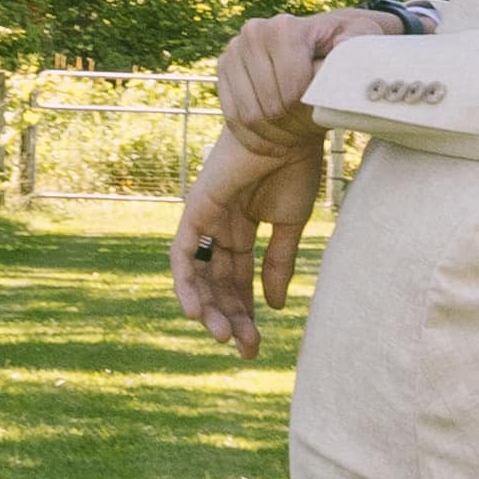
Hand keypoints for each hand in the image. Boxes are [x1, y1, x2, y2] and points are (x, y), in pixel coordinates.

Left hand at [174, 127, 329, 352]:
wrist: (290, 130)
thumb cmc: (296, 166)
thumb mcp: (291, 225)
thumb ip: (279, 264)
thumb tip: (273, 305)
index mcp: (245, 229)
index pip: (240, 281)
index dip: (246, 313)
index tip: (256, 344)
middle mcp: (221, 228)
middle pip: (219, 284)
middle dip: (230, 317)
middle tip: (243, 348)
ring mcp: (206, 220)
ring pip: (199, 276)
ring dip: (209, 308)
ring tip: (223, 336)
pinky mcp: (195, 210)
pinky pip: (182, 254)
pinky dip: (185, 282)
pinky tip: (195, 311)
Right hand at [210, 3, 379, 146]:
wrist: (320, 39)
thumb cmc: (344, 43)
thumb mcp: (361, 39)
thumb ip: (357, 44)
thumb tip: (344, 46)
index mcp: (284, 28)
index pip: (291, 91)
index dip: (308, 113)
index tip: (322, 116)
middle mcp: (253, 34)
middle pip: (270, 106)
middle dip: (292, 127)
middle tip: (309, 133)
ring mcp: (234, 50)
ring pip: (248, 115)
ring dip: (273, 135)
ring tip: (294, 136)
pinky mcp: (223, 67)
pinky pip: (232, 116)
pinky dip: (252, 137)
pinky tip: (273, 140)